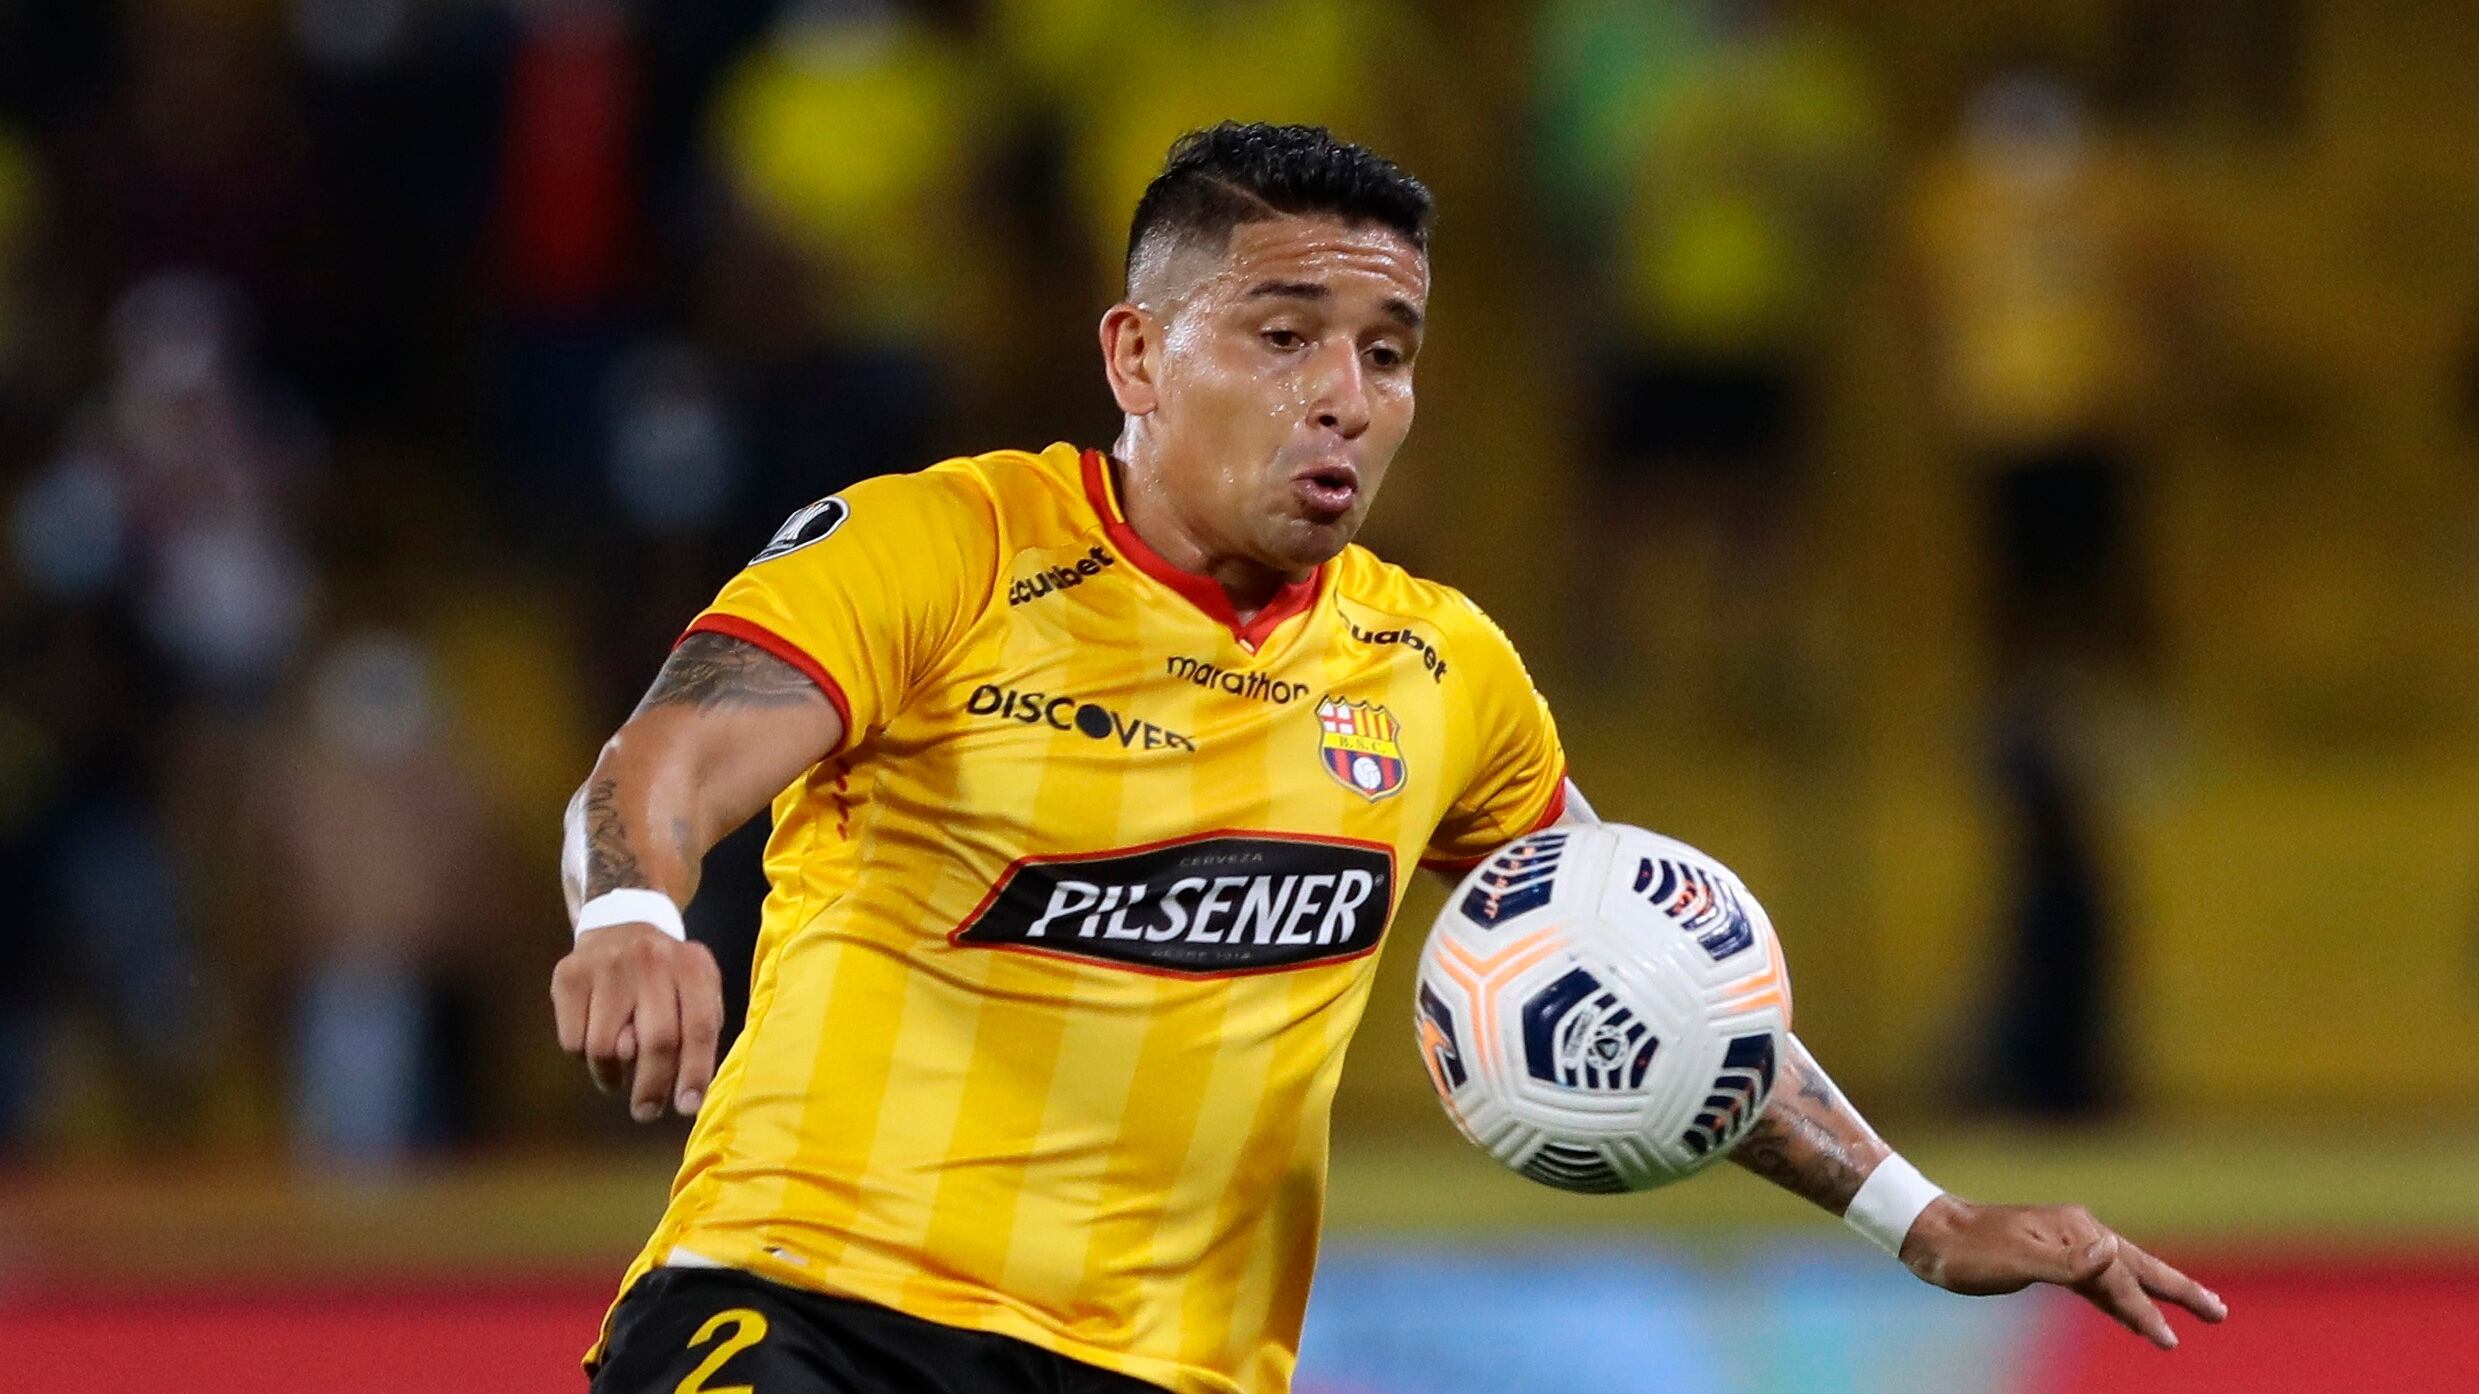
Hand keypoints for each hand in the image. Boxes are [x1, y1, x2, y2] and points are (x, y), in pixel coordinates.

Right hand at [550, 923, 723, 1121]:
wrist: (621, 927)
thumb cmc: (668, 978)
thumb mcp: (695, 992)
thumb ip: (694, 1033)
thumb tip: (670, 1085)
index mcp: (693, 966)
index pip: (699, 1027)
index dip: (695, 1072)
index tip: (687, 1107)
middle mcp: (652, 960)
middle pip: (656, 1041)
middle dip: (652, 1087)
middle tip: (646, 1111)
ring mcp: (607, 966)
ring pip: (606, 1048)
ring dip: (612, 1073)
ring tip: (619, 1067)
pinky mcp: (569, 976)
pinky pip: (573, 1041)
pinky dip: (584, 1056)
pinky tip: (596, 1038)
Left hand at [1898, 1197, 2227, 1347]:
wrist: (1930, 1232)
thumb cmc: (1968, 1252)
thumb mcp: (2014, 1261)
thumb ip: (2065, 1261)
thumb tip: (2112, 1250)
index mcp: (2075, 1232)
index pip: (2121, 1278)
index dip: (2146, 1311)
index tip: (2170, 1342)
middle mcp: (2078, 1232)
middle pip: (2139, 1266)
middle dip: (2179, 1291)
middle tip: (2219, 1313)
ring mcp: (2066, 1242)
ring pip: (2122, 1273)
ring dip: (2154, 1294)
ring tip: (2193, 1310)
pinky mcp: (2051, 1255)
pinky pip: (2097, 1280)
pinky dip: (2119, 1296)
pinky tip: (2130, 1311)